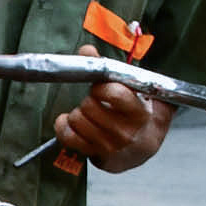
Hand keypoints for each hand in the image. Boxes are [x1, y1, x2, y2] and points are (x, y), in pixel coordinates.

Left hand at [52, 77, 169, 174]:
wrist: (142, 146)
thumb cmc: (138, 112)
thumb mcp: (133, 89)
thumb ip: (109, 67)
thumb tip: (86, 51)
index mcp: (140, 112)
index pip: (115, 94)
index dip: (101, 86)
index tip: (101, 87)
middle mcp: (125, 132)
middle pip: (90, 106)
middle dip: (89, 98)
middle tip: (96, 100)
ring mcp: (108, 145)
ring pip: (77, 119)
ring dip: (78, 112)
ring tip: (89, 113)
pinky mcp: (93, 153)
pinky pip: (67, 136)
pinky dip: (63, 125)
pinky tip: (70, 121)